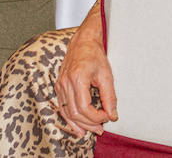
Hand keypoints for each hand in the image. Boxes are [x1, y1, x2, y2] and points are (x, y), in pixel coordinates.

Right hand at [54, 12, 116, 135]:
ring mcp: (60, 85)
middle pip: (75, 113)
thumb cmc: (95, 55)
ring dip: (80, 124)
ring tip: (92, 130)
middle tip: (101, 128)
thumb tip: (112, 115)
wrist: (82, 41)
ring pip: (67, 113)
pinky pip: (63, 107)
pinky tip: (79, 127)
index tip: (107, 116)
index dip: (96, 116)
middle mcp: (65, 82)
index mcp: (77, 77)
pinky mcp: (59, 87)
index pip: (85, 108)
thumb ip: (109, 97)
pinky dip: (70, 119)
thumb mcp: (106, 75)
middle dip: (89, 124)